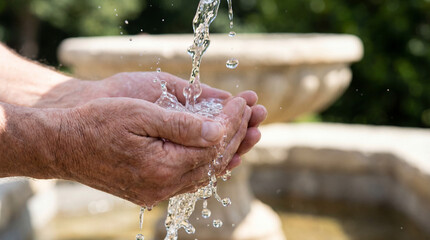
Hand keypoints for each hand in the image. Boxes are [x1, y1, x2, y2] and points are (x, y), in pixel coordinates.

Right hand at [46, 96, 249, 205]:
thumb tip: (218, 131)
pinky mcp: (150, 190)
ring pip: (205, 173)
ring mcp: (157, 191)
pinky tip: (222, 158)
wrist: (63, 143)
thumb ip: (182, 126)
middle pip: (213, 160)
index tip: (244, 102)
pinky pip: (189, 180)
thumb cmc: (97, 121)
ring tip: (250, 134)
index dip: (232, 121)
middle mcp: (163, 185)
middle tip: (255, 114)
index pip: (213, 144)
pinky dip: (209, 166)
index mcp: (162, 166)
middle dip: (237, 134)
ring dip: (229, 151)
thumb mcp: (140, 114)